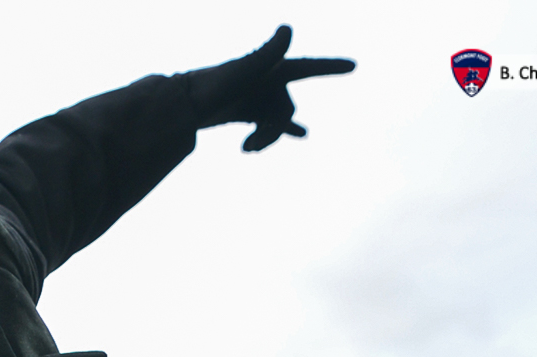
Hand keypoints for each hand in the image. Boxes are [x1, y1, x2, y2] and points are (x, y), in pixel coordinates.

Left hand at [185, 26, 354, 150]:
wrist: (182, 104)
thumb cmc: (213, 86)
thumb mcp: (243, 71)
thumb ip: (266, 53)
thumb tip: (288, 28)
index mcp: (271, 70)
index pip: (307, 67)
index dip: (329, 67)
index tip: (353, 65)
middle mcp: (266, 81)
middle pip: (286, 110)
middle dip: (275, 130)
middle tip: (251, 146)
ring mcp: (255, 96)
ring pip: (276, 121)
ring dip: (267, 138)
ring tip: (249, 149)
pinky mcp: (243, 110)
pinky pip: (265, 124)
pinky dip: (267, 136)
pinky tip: (262, 146)